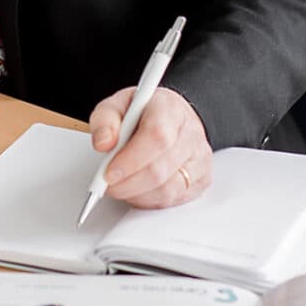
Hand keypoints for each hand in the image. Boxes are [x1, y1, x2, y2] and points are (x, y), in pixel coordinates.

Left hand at [87, 85, 211, 208]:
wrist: (170, 117)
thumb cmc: (144, 112)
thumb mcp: (117, 105)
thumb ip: (105, 119)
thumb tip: (103, 143)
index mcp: (170, 108)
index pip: (156, 136)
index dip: (131, 159)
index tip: (108, 172)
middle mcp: (191, 133)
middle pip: (160, 168)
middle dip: (128, 183)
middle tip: (107, 184)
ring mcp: (200, 158)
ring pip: (168, 189)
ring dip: (137, 194)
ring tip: (120, 186)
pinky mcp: (202, 179)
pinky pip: (174, 200)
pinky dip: (149, 200)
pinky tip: (137, 190)